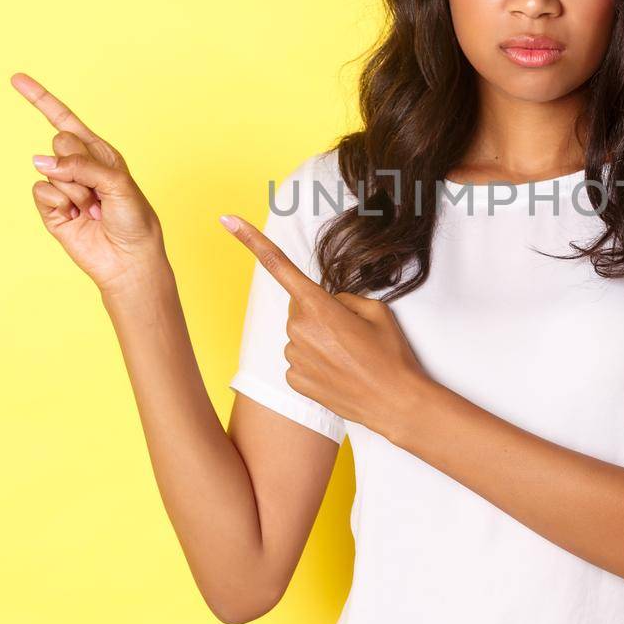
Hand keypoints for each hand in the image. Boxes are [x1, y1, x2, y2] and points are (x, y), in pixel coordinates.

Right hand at [12, 72, 166, 293]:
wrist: (129, 259)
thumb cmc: (134, 219)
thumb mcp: (117, 182)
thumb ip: (81, 166)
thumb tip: (39, 162)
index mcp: (98, 153)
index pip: (64, 120)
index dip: (40, 99)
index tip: (16, 78)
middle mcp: (78, 167)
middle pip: (58, 143)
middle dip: (77, 164)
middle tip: (98, 190)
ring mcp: (63, 188)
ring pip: (50, 171)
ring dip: (74, 191)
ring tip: (93, 209)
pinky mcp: (51, 209)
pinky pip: (41, 192)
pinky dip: (60, 204)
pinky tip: (76, 218)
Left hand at [220, 213, 433, 440]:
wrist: (394, 403)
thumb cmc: (390, 355)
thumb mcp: (376, 311)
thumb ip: (343, 299)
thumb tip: (327, 304)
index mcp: (319, 307)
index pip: (279, 266)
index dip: (251, 240)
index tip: (228, 219)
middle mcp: (299, 330)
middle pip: (300, 308)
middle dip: (320, 313)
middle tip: (351, 333)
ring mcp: (294, 357)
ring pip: (299, 335)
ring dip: (319, 340)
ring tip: (350, 357)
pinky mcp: (294, 380)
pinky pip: (298, 360)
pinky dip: (315, 363)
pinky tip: (338, 373)